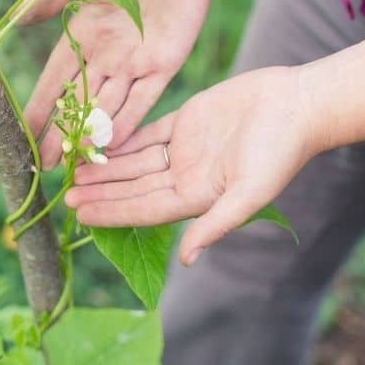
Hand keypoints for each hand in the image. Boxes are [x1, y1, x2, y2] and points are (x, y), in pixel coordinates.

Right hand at [22, 0, 219, 169]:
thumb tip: (15, 21)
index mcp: (82, 35)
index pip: (55, 80)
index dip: (40, 107)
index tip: (22, 133)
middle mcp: (106, 56)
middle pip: (79, 102)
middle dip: (62, 134)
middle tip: (45, 165)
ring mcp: (135, 63)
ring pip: (109, 107)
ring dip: (93, 136)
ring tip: (76, 164)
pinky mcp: (165, 64)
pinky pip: (144, 100)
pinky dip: (129, 121)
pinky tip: (113, 144)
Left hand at [64, 66, 320, 265]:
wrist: (298, 104)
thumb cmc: (281, 151)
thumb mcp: (250, 193)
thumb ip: (216, 224)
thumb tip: (189, 260)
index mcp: (198, 197)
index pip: (144, 210)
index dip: (112, 211)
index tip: (80, 213)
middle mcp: (187, 176)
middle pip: (134, 188)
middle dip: (101, 191)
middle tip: (66, 194)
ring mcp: (185, 149)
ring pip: (135, 160)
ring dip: (107, 165)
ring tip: (74, 168)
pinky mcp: (187, 121)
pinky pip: (148, 131)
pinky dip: (124, 136)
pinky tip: (100, 139)